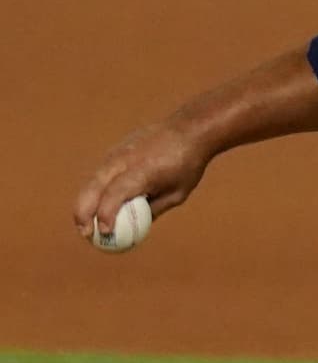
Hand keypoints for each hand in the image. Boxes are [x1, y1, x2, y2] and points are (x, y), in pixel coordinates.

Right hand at [72, 120, 210, 238]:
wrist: (188, 129)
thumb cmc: (187, 165)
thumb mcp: (177, 193)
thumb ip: (154, 209)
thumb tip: (136, 228)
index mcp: (143, 170)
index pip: (116, 193)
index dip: (107, 213)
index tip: (105, 232)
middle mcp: (124, 160)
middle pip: (94, 187)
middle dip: (84, 212)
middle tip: (86, 233)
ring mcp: (117, 153)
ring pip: (92, 180)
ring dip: (85, 203)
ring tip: (86, 225)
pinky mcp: (115, 151)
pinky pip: (100, 174)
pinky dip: (94, 191)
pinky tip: (96, 208)